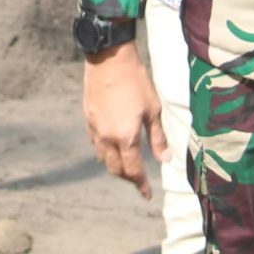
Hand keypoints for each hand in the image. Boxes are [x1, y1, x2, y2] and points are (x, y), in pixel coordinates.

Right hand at [82, 42, 162, 200]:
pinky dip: (105, 151)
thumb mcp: (153, 109)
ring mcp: (94, 129)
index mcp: (125, 137)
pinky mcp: (87, 118)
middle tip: (139, 180)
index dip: (141, 185)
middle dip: (127, 178)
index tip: (147, 195)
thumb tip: (166, 160)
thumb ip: (157, 138)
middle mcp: (107, 138)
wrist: (108, 58)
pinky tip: (113, 145)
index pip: (133, 170)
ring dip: (115, 166)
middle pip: (115, 169)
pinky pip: (95, 144)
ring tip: (127, 164)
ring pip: (102, 158)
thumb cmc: (136, 81)